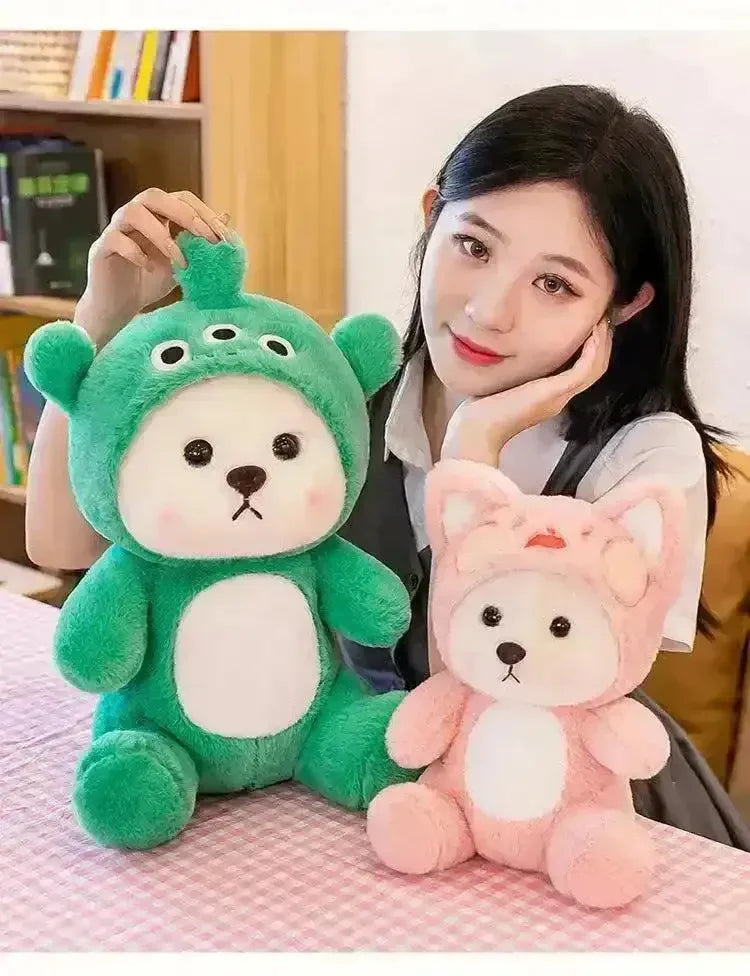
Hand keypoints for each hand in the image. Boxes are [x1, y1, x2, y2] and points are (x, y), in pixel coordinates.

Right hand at [75, 188, 229, 345]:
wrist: (119, 308)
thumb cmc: (150, 282)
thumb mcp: (182, 264)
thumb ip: (199, 244)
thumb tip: (227, 221)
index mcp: (156, 216)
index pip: (180, 199)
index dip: (203, 212)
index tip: (222, 235)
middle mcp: (135, 216)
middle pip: (155, 196)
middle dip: (185, 214)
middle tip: (206, 237)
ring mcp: (115, 229)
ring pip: (133, 212)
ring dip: (161, 235)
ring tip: (179, 259)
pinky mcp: (101, 248)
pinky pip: (116, 239)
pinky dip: (136, 252)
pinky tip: (149, 268)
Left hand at [442, 315, 612, 463]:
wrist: (477, 430)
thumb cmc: (481, 409)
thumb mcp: (503, 382)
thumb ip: (513, 369)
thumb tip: (506, 348)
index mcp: (549, 396)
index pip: (580, 371)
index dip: (590, 349)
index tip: (590, 326)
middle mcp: (559, 397)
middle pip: (594, 369)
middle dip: (601, 343)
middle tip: (602, 319)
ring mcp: (559, 397)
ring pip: (595, 369)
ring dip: (601, 344)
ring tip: (601, 322)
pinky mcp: (554, 394)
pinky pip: (584, 371)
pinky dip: (592, 352)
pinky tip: (593, 333)